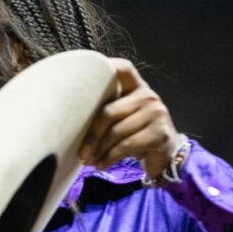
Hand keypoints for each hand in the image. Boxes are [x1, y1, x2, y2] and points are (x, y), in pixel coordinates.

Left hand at [78, 58, 178, 176]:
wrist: (164, 153)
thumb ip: (105, 111)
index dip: (107, 67)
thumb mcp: (121, 117)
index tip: (84, 75)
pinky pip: (126, 146)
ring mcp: (156, 114)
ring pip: (116, 132)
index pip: (123, 69)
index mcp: (136, 87)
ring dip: (98, 150)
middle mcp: (147, 96)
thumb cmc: (134, 133)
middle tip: (81, 152)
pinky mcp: (160, 133)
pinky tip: (101, 164)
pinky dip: (110, 158)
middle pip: (108, 112)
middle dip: (91, 135)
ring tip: (88, 160)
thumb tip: (68, 122)